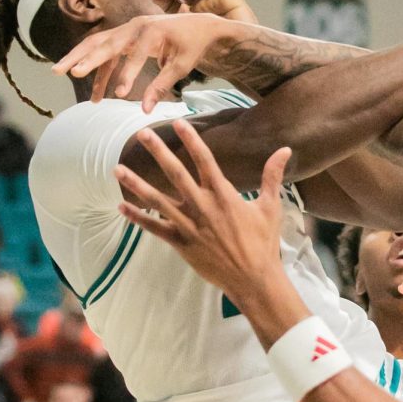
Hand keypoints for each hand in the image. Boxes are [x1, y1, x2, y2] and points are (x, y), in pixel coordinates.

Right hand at [53, 12, 237, 110]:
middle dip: (84, 58)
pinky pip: (106, 54)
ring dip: (78, 58)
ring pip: (97, 44)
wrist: (198, 25)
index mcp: (151, 31)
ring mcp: (127, 31)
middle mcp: (134, 27)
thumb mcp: (183, 66)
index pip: (135, 55)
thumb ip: (163, 85)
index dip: (126, 75)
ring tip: (57, 72)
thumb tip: (146, 110)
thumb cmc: (192, 45)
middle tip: (67, 71)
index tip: (119, 95)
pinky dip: (99, 73)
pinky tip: (94, 96)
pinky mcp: (125, 38)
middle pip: (104, 43)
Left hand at [115, 120, 289, 299]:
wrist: (254, 279)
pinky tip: (121, 206)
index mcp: (224, 195)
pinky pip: (154, 228)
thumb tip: (285, 150)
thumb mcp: (271, 207)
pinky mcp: (181, 244)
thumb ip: (272, 176)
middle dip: (158, 152)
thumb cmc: (264, 243)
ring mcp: (189, 226)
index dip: (191, 140)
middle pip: (175, 173)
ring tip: (117, 168)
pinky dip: (137, 217)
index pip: (204, 160)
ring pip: (157, 200)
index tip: (178, 122)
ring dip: (136, 183)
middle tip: (142, 133)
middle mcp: (203, 206)